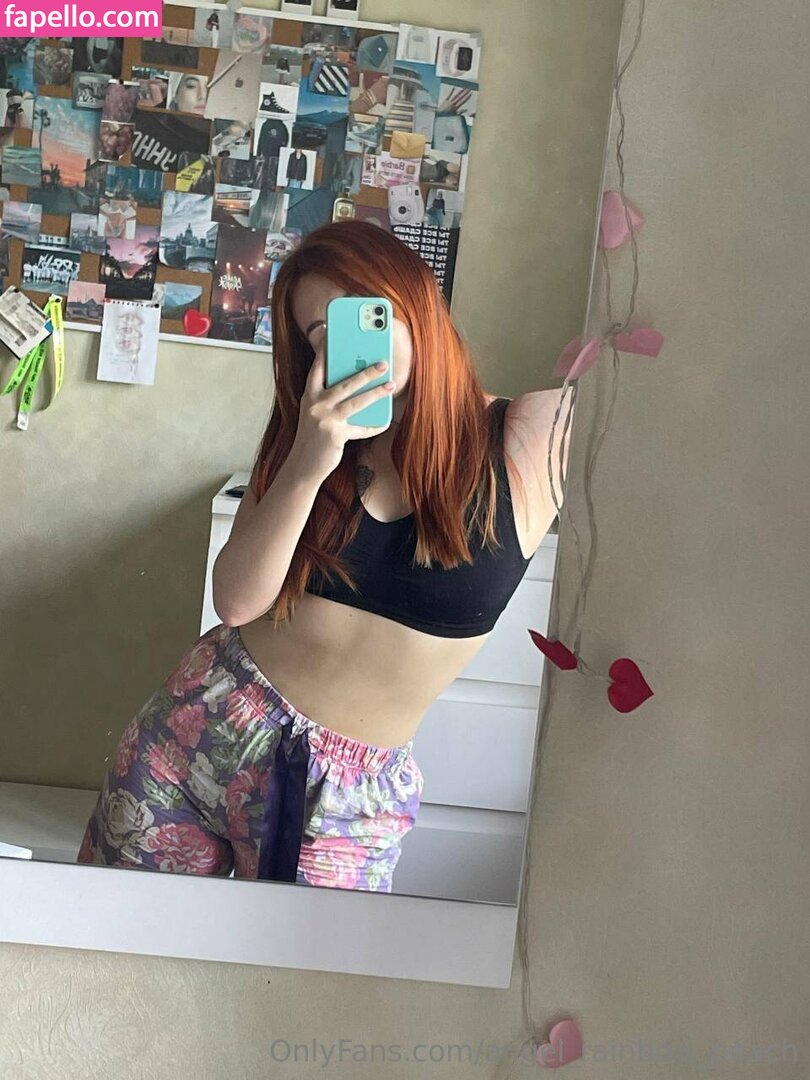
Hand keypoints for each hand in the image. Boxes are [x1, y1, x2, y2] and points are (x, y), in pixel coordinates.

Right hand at [291, 338, 394, 479]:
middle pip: (345, 383)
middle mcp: (316, 405)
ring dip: (377, 392)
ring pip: (357, 402)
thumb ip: (328, 397)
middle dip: (367, 372)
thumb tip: (355, 382)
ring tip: (391, 385)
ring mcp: (325, 420)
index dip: (326, 351)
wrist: (302, 465)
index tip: (335, 334)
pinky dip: (374, 426)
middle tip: (383, 363)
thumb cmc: (312, 436)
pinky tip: (385, 421)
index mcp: (309, 395)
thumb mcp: (315, 412)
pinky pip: (361, 429)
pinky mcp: (335, 435)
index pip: (318, 368)